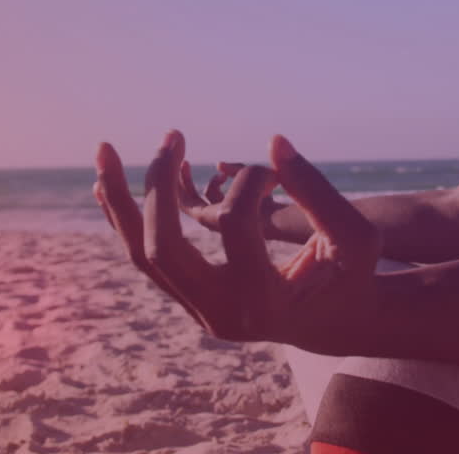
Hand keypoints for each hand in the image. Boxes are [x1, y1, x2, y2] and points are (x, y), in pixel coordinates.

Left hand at [93, 130, 382, 349]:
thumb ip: (318, 192)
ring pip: (141, 255)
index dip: (250, 183)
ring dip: (120, 200)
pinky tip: (107, 185)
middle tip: (171, 136)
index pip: (235, 226)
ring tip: (103, 150)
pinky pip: (147, 258)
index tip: (272, 170)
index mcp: (263, 303)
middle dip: (156, 188)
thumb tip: (272, 143)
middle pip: (162, 248)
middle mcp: (220, 315)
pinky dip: (127, 218)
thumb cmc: (351, 275)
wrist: (335, 322)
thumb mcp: (355, 237)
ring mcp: (198, 311)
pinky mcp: (190, 299)